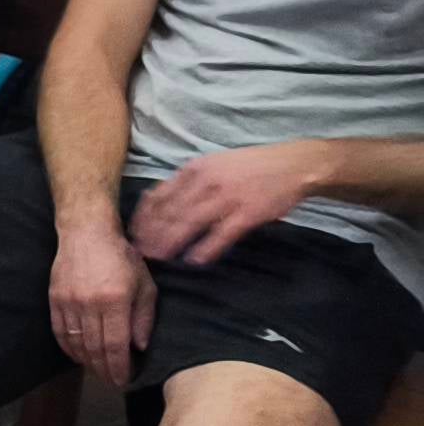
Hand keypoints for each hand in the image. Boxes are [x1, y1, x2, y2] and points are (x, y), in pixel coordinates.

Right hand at [49, 218, 158, 386]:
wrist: (86, 234)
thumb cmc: (122, 258)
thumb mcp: (145, 285)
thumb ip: (144, 318)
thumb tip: (138, 347)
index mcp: (115, 301)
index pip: (115, 345)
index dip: (120, 367)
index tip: (125, 381)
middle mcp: (89, 304)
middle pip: (94, 349)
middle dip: (104, 370)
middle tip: (113, 381)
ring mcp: (68, 302)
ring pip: (76, 343)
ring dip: (87, 362)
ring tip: (98, 371)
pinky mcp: (54, 299)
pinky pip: (60, 331)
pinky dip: (69, 348)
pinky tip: (78, 355)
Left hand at [129, 142, 331, 267]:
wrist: (293, 165)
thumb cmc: (249, 167)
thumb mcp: (212, 165)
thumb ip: (186, 182)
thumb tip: (155, 201)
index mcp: (194, 169)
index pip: (159, 196)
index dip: (143, 218)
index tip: (132, 234)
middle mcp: (206, 182)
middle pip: (170, 212)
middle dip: (151, 234)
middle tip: (138, 253)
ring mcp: (227, 197)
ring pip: (190, 223)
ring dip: (171, 242)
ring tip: (158, 258)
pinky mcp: (248, 212)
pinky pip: (222, 234)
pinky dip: (206, 248)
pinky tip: (194, 260)